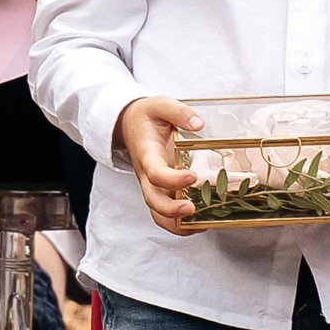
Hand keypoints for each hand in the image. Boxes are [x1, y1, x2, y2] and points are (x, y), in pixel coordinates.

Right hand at [113, 95, 206, 235]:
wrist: (129, 124)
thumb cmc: (146, 116)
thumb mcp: (160, 104)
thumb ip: (178, 111)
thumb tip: (198, 124)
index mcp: (147, 154)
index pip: (154, 173)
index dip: (171, 179)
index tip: (191, 176)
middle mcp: (146, 174)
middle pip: (152, 200)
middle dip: (170, 210)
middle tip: (191, 209)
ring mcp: (151, 185)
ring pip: (156, 212)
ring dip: (175, 223)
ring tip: (200, 225)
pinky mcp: (159, 190)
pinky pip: (164, 213)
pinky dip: (179, 224)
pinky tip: (200, 224)